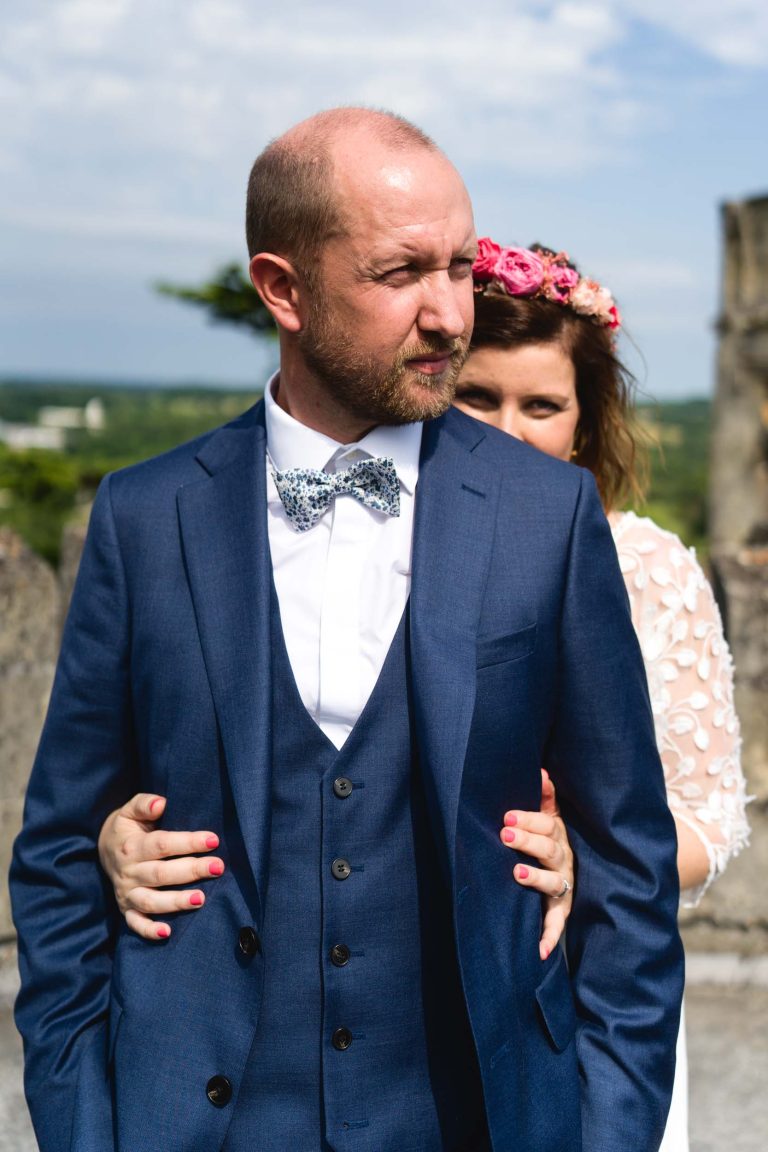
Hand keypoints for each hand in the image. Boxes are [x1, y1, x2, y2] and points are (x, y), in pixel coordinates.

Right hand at [97, 793, 224, 940]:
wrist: (103, 849)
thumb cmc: (126, 828)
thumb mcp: (129, 811)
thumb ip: (143, 803)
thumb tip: (160, 803)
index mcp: (132, 847)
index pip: (162, 845)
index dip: (188, 842)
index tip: (213, 840)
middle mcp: (129, 872)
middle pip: (161, 874)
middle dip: (191, 871)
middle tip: (218, 867)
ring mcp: (126, 893)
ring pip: (151, 901)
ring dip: (176, 902)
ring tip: (201, 899)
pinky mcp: (126, 909)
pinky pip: (135, 924)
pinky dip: (148, 931)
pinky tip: (167, 933)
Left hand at [499, 769, 573, 960]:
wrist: (570, 872)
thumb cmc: (548, 838)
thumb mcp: (549, 816)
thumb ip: (545, 796)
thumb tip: (541, 769)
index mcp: (557, 834)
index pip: (546, 824)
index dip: (528, 819)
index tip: (506, 815)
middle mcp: (563, 859)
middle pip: (549, 849)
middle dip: (528, 841)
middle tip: (505, 834)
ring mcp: (563, 885)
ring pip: (554, 881)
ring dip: (537, 878)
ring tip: (517, 873)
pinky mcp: (561, 909)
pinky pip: (557, 923)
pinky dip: (549, 937)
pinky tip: (539, 950)